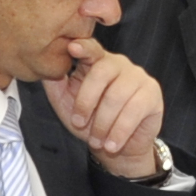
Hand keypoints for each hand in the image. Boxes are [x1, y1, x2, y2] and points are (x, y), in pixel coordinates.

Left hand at [43, 40, 164, 178]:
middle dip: (86, 101)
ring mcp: (138, 77)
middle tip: (78, 123)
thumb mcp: (66, 104)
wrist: (119, 148)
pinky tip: (112, 144)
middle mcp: (119, 64)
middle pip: (101, 73)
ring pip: (116, 96)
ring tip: (97, 140)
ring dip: (103, 123)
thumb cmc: (91, 123)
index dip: (83, 47)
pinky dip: (119, 132)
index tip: (72, 47)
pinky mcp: (152, 94)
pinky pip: (134, 111)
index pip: (91, 48)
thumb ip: (55, 84)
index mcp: (97, 62)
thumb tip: (42, 67)